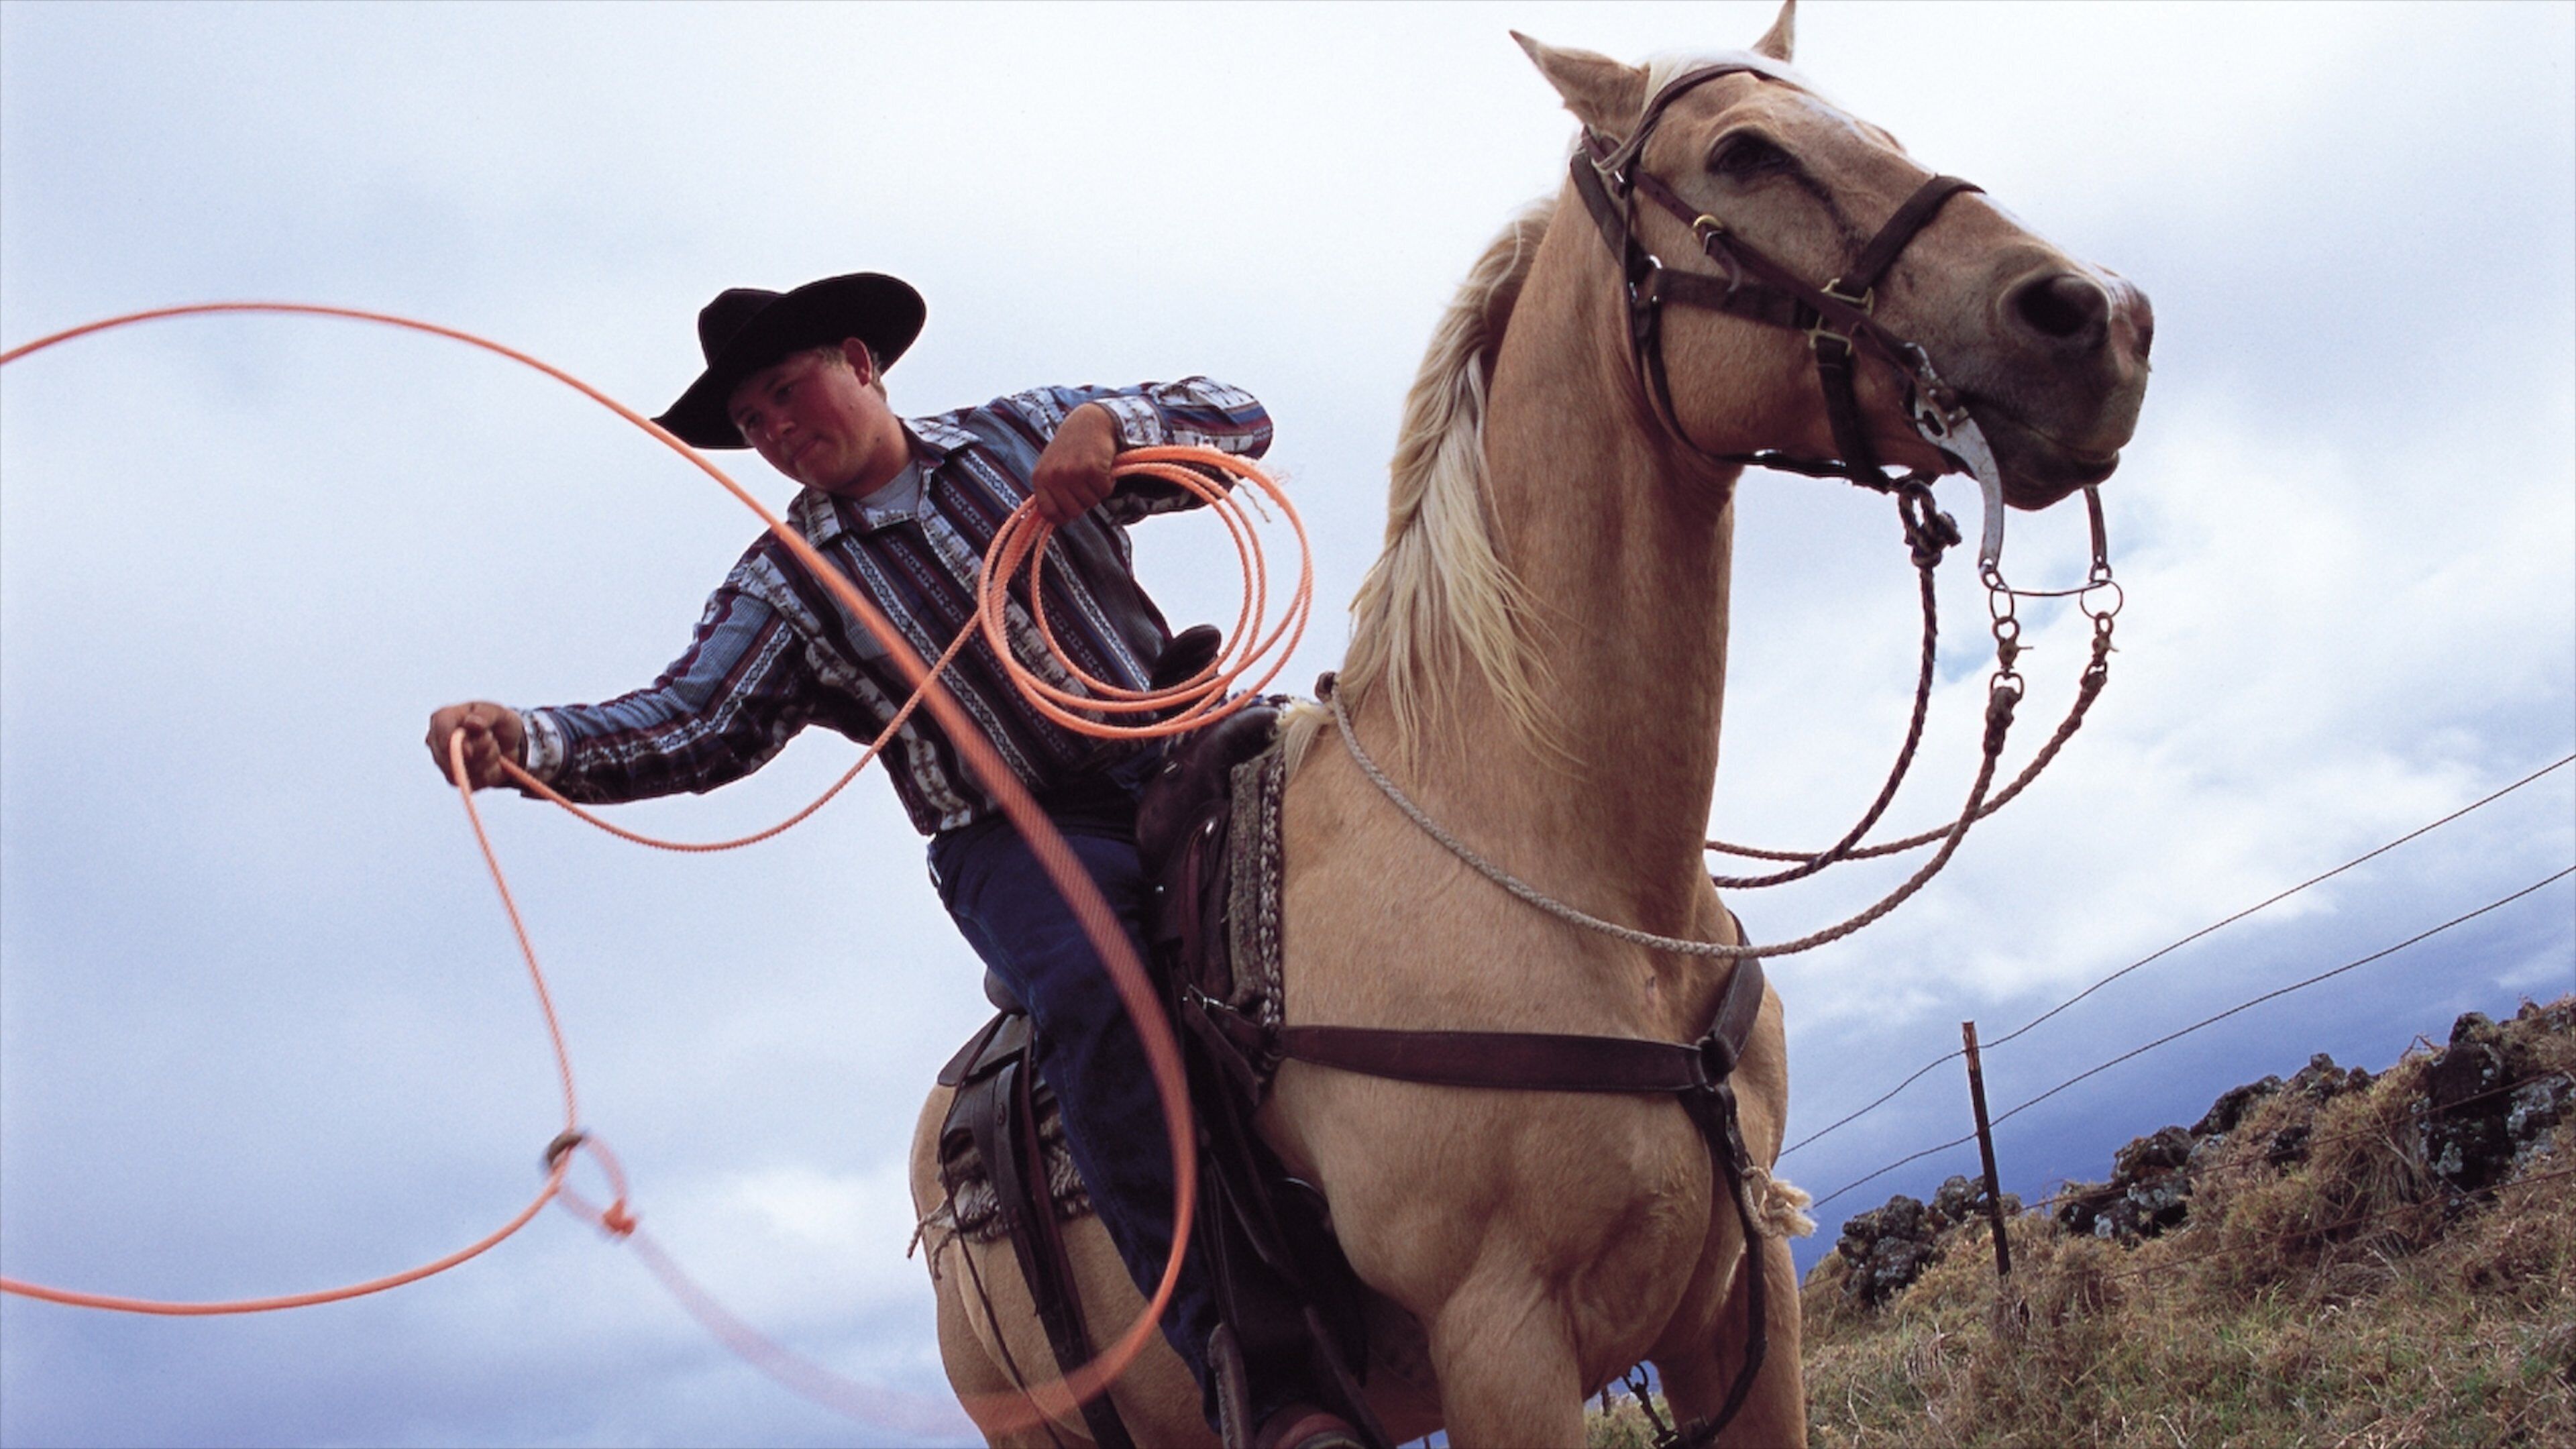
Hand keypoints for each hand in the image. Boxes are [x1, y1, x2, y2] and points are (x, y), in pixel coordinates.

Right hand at [425, 701, 525, 789]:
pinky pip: (474, 782)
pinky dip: (490, 773)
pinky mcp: (455, 779)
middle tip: (491, 738)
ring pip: (465, 770)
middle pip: (450, 755)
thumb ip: (486, 715)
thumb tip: (471, 723)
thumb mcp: (499, 713)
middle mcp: (437, 741)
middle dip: (480, 749)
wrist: (508, 743)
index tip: (469, 751)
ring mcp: (443, 762)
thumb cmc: (498, 722)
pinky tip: (493, 763)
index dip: (451, 743)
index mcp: (443, 718)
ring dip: (488, 760)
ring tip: (493, 747)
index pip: (440, 730)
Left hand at [1028, 402, 1120, 524]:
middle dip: (1084, 501)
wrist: (1089, 421)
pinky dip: (1108, 482)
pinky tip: (1103, 467)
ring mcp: (1072, 472)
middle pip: (1074, 511)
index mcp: (1040, 478)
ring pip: (1091, 502)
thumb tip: (1052, 520)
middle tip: (1085, 483)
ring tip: (1092, 471)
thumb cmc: (1071, 448)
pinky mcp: (1092, 468)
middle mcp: (1054, 476)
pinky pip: (1104, 491)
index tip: (1072, 507)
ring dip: (1097, 490)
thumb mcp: (1051, 467)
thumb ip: (1050, 491)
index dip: (1064, 516)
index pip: (1049, 513)